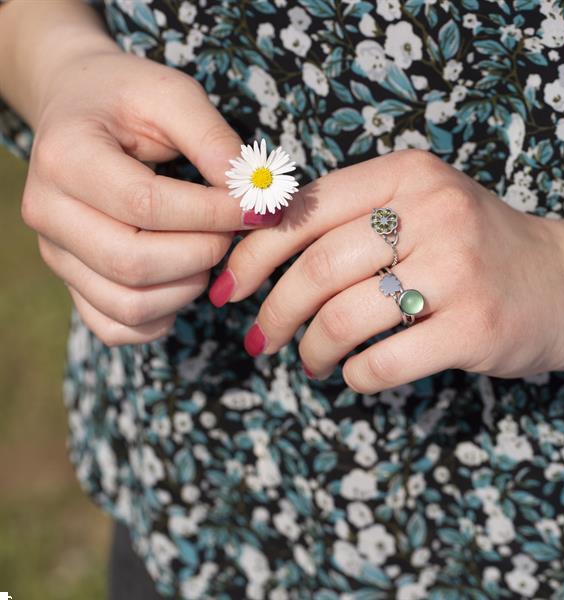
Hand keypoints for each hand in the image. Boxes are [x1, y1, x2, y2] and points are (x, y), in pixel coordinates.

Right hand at [20, 48, 279, 345]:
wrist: (76, 112)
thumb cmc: (126, 99)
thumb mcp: (171, 95)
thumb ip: (213, 140)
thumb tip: (254, 194)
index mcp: (66, 157)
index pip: (146, 205)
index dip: (213, 213)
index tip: (258, 209)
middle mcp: (49, 212)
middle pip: (134, 263)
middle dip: (203, 252)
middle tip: (232, 230)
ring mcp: (57, 254)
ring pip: (129, 304)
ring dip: (188, 287)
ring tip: (208, 250)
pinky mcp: (71, 281)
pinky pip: (115, 327)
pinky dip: (160, 320)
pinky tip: (183, 283)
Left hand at [215, 150, 563, 392]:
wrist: (561, 280)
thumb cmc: (467, 246)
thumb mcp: (414, 207)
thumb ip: (345, 219)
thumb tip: (256, 254)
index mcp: (405, 174)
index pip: (303, 212)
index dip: (253, 255)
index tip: (228, 289)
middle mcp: (433, 211)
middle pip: (316, 270)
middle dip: (273, 314)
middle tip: (261, 341)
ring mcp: (458, 269)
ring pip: (343, 319)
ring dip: (311, 350)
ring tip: (310, 361)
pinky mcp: (475, 327)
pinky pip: (382, 362)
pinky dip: (354, 376)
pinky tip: (354, 374)